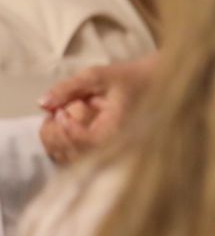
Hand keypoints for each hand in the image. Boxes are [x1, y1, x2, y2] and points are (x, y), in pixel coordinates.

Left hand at [37, 56, 157, 163]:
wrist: (149, 86)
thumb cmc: (127, 79)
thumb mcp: (97, 76)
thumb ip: (69, 87)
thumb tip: (43, 103)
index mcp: (117, 128)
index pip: (87, 141)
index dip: (67, 129)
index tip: (60, 112)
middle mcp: (112, 145)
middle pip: (73, 154)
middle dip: (55, 134)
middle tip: (55, 112)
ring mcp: (104, 151)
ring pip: (68, 159)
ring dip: (53, 140)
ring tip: (58, 119)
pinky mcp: (96, 152)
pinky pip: (71, 158)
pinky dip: (58, 145)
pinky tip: (61, 127)